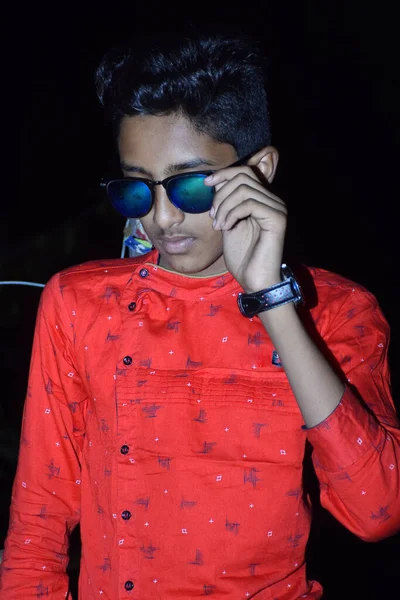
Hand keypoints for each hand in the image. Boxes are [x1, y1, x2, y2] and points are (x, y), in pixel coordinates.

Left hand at [205, 166, 287, 292]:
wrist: (254, 281)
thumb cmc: (242, 256)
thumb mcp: (228, 223)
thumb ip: (226, 202)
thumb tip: (216, 181)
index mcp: (263, 200)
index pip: (244, 172)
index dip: (223, 174)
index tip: (205, 183)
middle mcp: (273, 200)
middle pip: (243, 176)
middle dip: (220, 194)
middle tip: (213, 216)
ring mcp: (277, 208)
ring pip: (244, 189)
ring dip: (224, 206)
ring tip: (218, 225)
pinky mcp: (277, 219)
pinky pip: (249, 203)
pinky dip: (232, 214)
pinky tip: (226, 228)